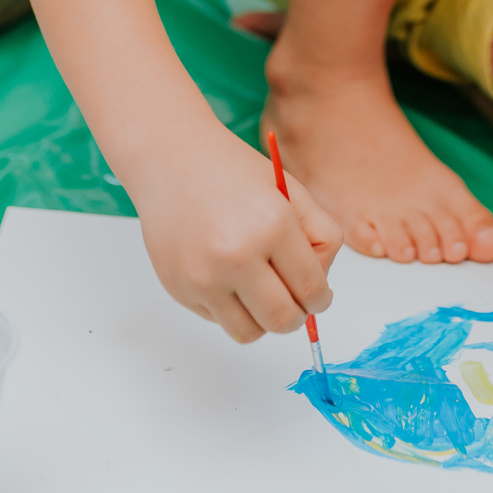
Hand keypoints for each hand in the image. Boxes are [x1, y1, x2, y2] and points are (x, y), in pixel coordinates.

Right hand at [132, 130, 341, 342]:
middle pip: (282, 320)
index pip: (310, 288)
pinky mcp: (180, 290)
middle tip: (296, 302)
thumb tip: (320, 288)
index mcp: (273, 225)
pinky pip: (218, 320)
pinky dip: (231, 308)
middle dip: (297, 316)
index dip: (321, 299)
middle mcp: (237, 256)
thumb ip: (320, 236)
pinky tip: (228, 275)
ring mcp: (204, 277)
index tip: (319, 298)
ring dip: (263, 319)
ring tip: (261, 290)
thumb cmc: (233, 171)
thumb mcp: (291, 191)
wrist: (172, 160)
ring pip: (250, 332)